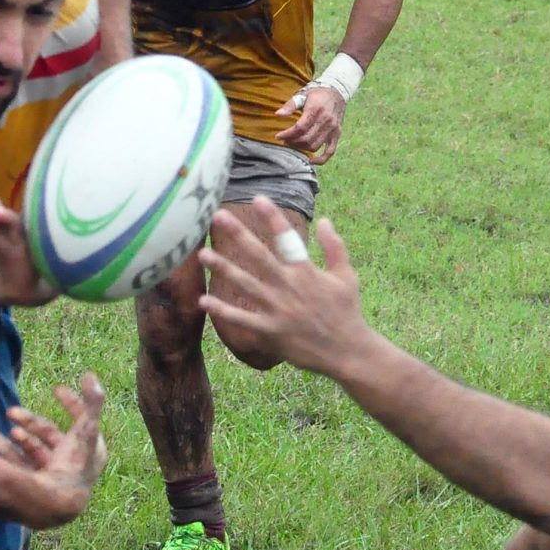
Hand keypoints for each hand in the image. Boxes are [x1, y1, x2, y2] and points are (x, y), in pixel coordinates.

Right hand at [0, 374, 107, 527]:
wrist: (51, 504)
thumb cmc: (71, 466)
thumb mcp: (85, 429)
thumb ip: (92, 402)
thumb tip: (90, 374)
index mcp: (89, 450)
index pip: (82, 420)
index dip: (72, 402)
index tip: (56, 388)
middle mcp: (71, 464)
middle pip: (51, 436)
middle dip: (31, 422)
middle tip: (10, 411)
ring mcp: (52, 476)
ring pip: (32, 450)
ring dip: (16, 437)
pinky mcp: (36, 488)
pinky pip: (19, 465)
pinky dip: (6, 451)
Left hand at [196, 202, 367, 377]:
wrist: (347, 351)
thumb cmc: (346, 312)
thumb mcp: (346, 276)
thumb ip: (334, 246)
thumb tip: (324, 219)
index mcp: (307, 272)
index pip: (287, 238)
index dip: (272, 217)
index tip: (258, 198)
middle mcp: (289, 287)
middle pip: (259, 256)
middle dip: (238, 234)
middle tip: (218, 216)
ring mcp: (278, 309)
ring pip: (245, 284)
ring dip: (223, 268)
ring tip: (203, 254)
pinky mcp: (270, 331)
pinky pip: (242, 319)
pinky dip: (223, 311)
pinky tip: (204, 300)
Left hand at [276, 84, 346, 162]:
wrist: (337, 92)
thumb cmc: (317, 94)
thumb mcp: (303, 95)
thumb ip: (290, 105)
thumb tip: (278, 114)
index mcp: (316, 110)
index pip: (299, 128)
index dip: (287, 134)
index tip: (278, 136)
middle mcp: (326, 120)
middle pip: (306, 138)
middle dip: (292, 142)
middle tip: (285, 140)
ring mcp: (332, 129)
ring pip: (315, 146)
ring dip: (302, 148)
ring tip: (294, 143)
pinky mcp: (337, 134)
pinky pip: (330, 151)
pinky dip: (321, 159)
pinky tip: (311, 161)